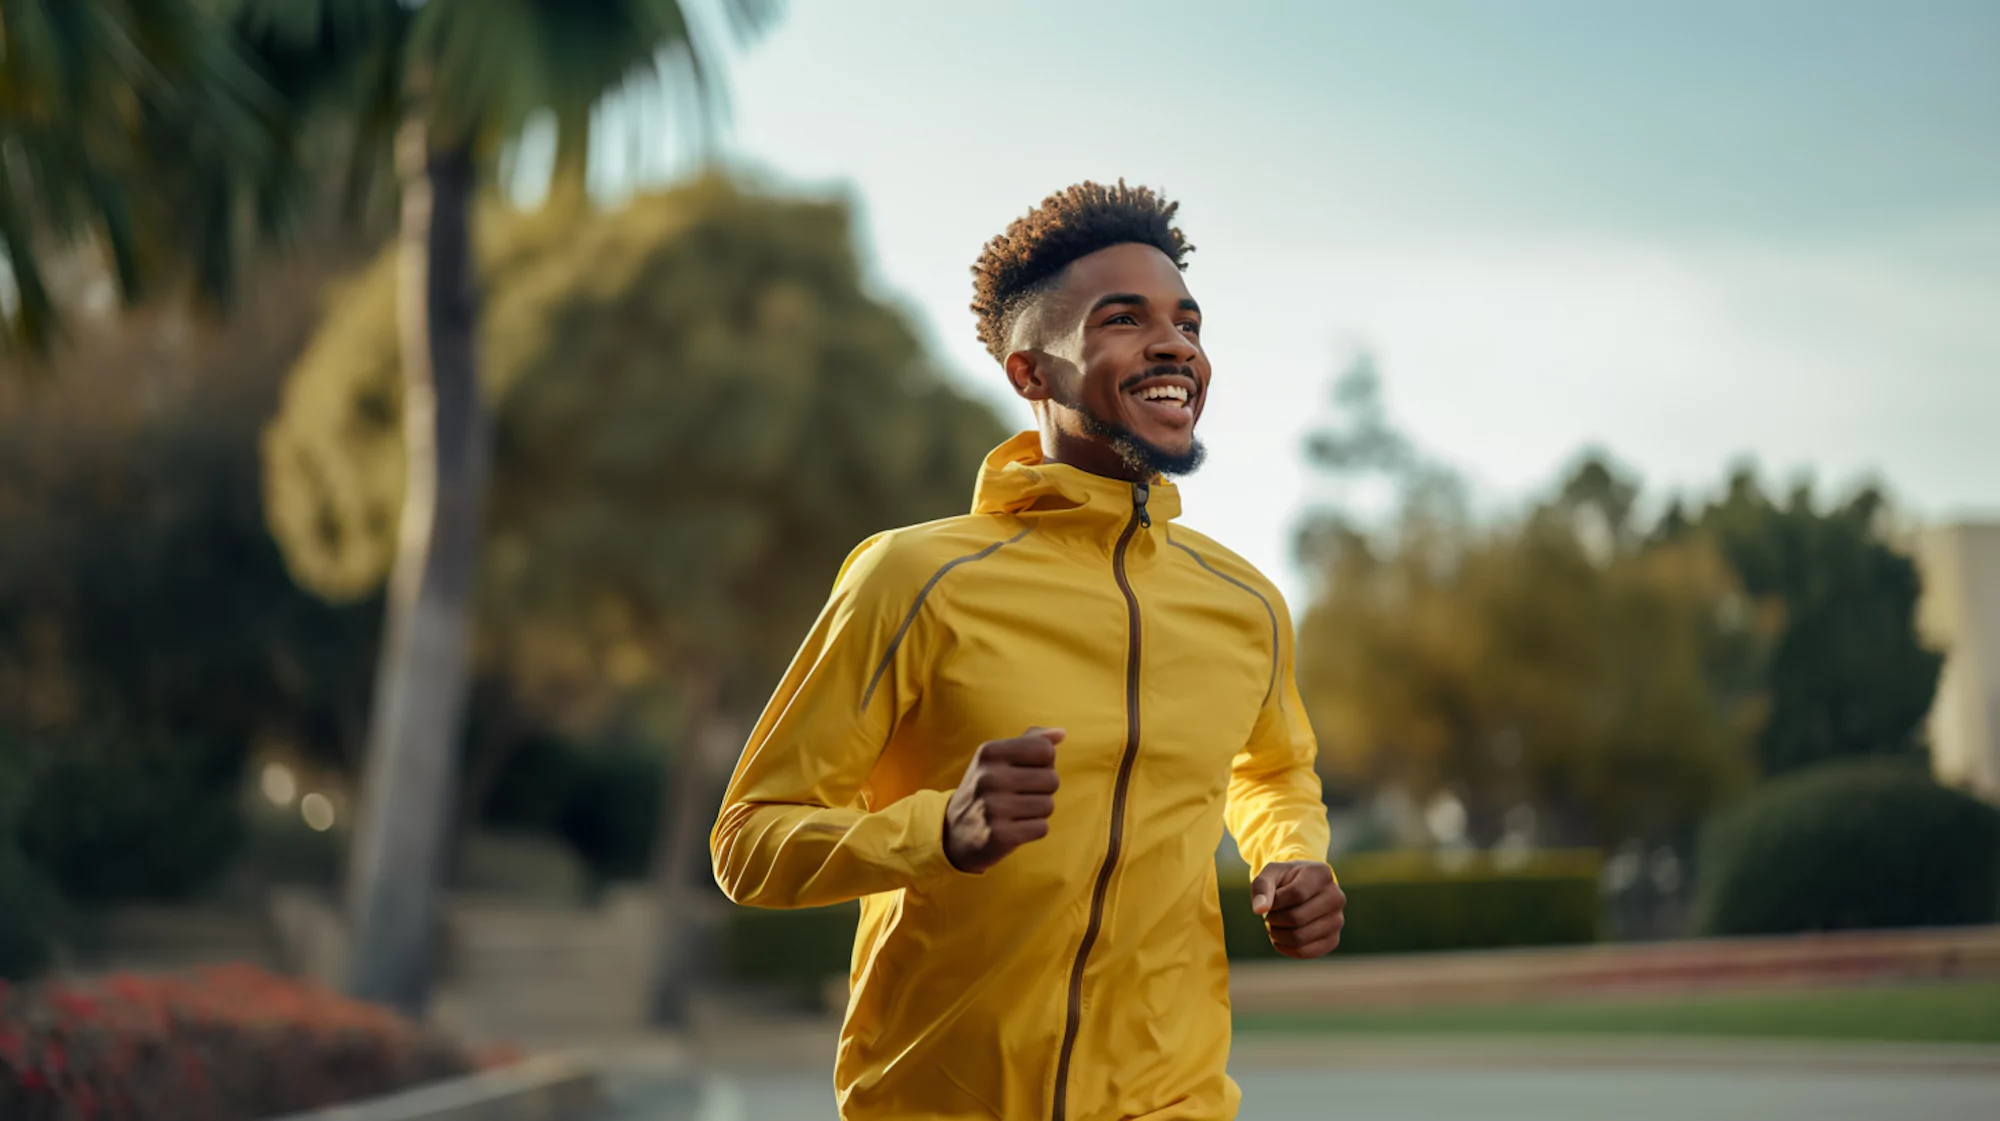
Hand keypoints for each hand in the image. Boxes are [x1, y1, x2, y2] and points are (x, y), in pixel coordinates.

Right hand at [943, 727, 1063, 872]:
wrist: (953, 832)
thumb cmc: (986, 790)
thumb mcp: (998, 759)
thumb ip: (1030, 742)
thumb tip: (1061, 732)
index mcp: (990, 752)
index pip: (1045, 750)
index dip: (1043, 764)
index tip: (1025, 772)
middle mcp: (989, 777)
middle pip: (1051, 779)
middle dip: (1043, 790)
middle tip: (1019, 796)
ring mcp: (993, 807)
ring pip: (1048, 805)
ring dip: (1038, 812)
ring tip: (1015, 812)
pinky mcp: (999, 835)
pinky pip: (1041, 828)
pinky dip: (1033, 830)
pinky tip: (1013, 827)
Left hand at [1250, 860, 1344, 958]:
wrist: (1303, 889)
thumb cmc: (1284, 880)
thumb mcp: (1270, 874)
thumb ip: (1262, 887)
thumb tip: (1259, 910)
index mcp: (1322, 874)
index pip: (1296, 894)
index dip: (1276, 901)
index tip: (1270, 900)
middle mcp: (1336, 897)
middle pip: (1296, 918)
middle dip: (1274, 919)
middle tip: (1270, 915)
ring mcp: (1337, 920)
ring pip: (1300, 937)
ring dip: (1278, 934)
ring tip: (1274, 925)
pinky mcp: (1333, 940)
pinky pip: (1306, 952)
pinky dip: (1287, 948)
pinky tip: (1280, 939)